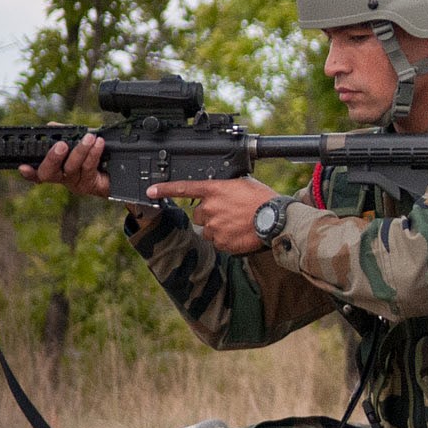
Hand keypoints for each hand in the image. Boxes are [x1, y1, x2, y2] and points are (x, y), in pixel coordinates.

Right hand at [18, 135, 115, 201]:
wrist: (117, 170)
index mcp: (53, 167)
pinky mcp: (89, 185)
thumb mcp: (77, 141)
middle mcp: (61, 177)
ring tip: (89, 137)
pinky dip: (93, 153)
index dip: (28, 172)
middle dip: (53, 158)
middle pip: (48, 173)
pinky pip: (89, 168)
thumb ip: (63, 134)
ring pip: (72, 168)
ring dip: (80, 150)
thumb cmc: (93, 155)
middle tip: (61, 145)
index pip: (35, 172)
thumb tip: (51, 126)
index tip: (23, 167)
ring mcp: (74, 183)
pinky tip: (98, 144)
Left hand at [144, 177, 282, 253]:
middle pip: (199, 214)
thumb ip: (225, 188)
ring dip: (218, 228)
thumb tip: (221, 193)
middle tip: (229, 215)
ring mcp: (214, 226)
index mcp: (214, 190)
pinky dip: (227, 239)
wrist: (276, 220)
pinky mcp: (221, 241)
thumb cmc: (264, 200)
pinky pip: (218, 242)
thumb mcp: (243, 185)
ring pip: (208, 229)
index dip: (164, 189)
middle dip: (210, 215)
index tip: (151, 191)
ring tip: (237, 225)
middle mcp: (210, 208)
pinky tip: (240, 234)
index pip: (183, 188)